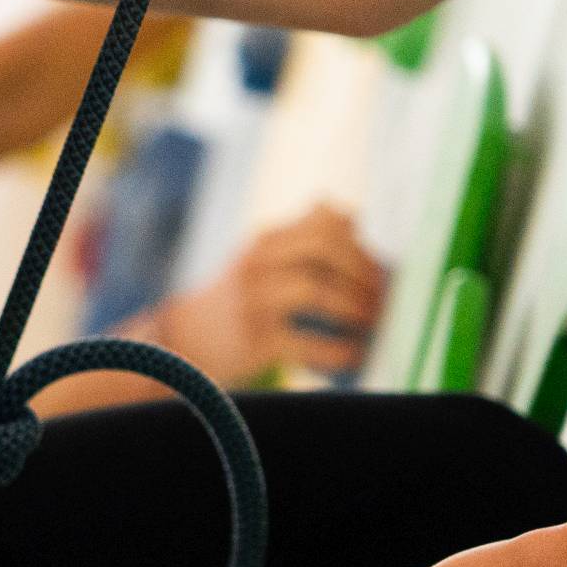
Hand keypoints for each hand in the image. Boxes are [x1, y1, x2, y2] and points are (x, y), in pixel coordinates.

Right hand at [162, 204, 385, 381]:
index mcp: (267, 241)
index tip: (378, 269)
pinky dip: (336, 349)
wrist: (185, 338)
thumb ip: (305, 234)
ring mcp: (254, 301)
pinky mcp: (254, 340)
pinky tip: (353, 354)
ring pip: (315, 291)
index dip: (359, 245)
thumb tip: (349, 212)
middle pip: (323, 249)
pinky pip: (304, 342)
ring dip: (354, 307)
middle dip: (362, 271)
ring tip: (372, 322)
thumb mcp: (264, 257)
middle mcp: (258, 264)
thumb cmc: (241, 297)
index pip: (324, 224)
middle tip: (381, 297)